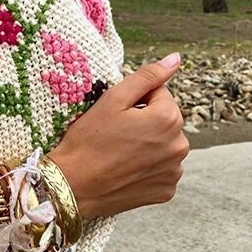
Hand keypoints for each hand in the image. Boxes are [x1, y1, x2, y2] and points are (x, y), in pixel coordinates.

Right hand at [49, 53, 189, 219]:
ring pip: (164, 146)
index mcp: (168, 119)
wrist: (72, 187)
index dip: (135, 101)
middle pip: (165, 121)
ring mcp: (174, 172)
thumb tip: (175, 59)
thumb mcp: (113, 100)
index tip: (116, 116)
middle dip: (145, 122)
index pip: (159, 94)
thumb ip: (147, 76)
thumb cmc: (88, 141)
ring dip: (148, 145)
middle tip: (115, 135)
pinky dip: (147, 168)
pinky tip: (126, 170)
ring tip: (119, 154)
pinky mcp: (166, 191)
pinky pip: (161, 170)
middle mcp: (179, 146)